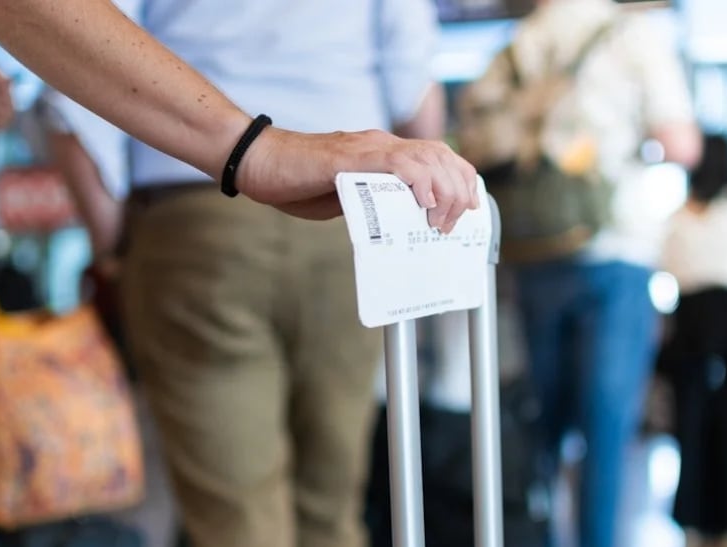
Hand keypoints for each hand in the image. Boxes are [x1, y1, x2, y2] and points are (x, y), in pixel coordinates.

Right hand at [237, 127, 479, 230]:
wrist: (258, 163)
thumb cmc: (293, 183)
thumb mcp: (343, 198)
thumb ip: (370, 203)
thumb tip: (395, 223)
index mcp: (382, 153)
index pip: (436, 156)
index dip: (459, 179)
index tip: (468, 207)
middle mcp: (381, 143)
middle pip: (441, 154)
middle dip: (459, 189)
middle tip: (453, 224)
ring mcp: (368, 147)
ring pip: (427, 156)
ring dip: (443, 190)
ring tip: (440, 220)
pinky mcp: (352, 156)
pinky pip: (397, 163)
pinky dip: (419, 182)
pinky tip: (423, 203)